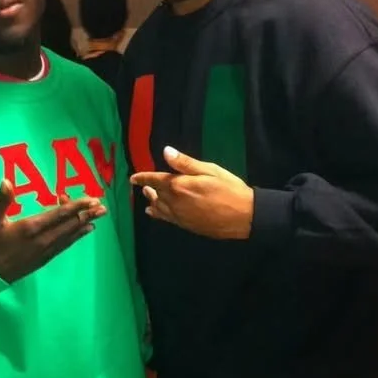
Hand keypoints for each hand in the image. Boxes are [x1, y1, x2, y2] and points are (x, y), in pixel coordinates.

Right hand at [0, 180, 106, 282]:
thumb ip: (1, 201)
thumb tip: (7, 181)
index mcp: (31, 227)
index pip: (59, 214)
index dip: (77, 206)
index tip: (91, 199)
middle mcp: (43, 239)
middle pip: (69, 225)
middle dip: (87, 214)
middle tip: (102, 207)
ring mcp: (45, 250)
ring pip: (69, 235)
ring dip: (85, 225)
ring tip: (98, 217)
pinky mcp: (44, 258)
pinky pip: (64, 245)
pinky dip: (76, 237)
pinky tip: (84, 231)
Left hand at [131, 146, 254, 239]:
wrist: (244, 217)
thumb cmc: (229, 189)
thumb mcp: (210, 170)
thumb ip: (185, 163)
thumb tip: (166, 151)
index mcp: (179, 186)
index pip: (155, 180)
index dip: (143, 178)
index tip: (133, 178)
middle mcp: (175, 202)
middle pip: (156, 194)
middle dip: (148, 188)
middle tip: (142, 185)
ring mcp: (180, 216)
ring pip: (159, 208)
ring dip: (152, 201)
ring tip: (147, 196)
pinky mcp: (186, 225)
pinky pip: (166, 219)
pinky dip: (157, 214)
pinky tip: (154, 212)